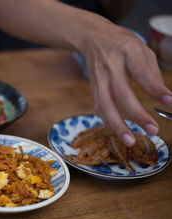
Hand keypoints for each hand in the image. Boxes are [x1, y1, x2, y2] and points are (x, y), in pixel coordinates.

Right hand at [82, 23, 171, 146]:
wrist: (93, 38)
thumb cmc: (121, 43)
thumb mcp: (141, 49)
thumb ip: (151, 72)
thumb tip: (164, 96)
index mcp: (126, 50)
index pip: (141, 71)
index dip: (155, 88)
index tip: (170, 102)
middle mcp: (110, 65)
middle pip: (121, 92)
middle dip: (137, 113)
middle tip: (152, 130)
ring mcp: (99, 78)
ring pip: (104, 104)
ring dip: (116, 125)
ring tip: (130, 141)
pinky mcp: (93, 87)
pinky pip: (99, 107)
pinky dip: (108, 121)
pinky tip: (119, 132)